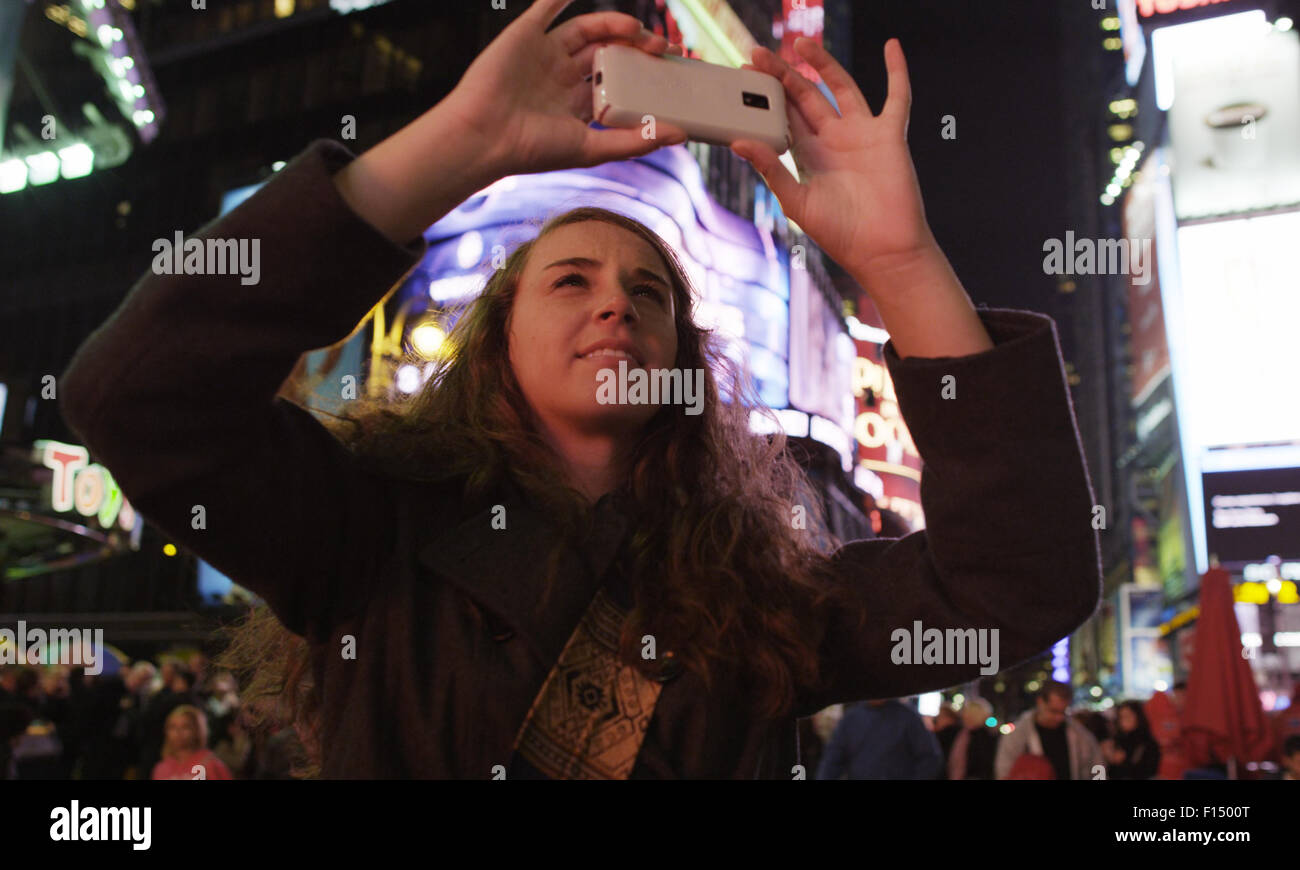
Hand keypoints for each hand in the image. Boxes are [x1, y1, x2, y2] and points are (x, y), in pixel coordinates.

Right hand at [440, 0, 687, 176]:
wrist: (484, 137)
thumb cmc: (533, 150)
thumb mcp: (592, 148)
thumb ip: (636, 140)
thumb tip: (682, 135)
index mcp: (576, 105)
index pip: (617, 83)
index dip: (643, 74)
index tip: (672, 69)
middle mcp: (561, 79)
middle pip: (607, 54)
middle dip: (636, 48)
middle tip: (663, 47)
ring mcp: (543, 56)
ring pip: (586, 31)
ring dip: (614, 25)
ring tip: (637, 28)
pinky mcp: (524, 36)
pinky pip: (545, 9)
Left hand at [731, 38, 935, 279]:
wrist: (882, 251)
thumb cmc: (840, 234)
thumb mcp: (797, 202)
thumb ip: (771, 170)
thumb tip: (739, 142)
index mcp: (808, 156)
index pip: (783, 116)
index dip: (765, 94)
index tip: (745, 72)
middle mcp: (833, 140)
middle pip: (805, 97)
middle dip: (783, 75)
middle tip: (760, 52)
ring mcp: (861, 134)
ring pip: (840, 88)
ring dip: (823, 64)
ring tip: (802, 42)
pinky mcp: (889, 135)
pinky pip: (897, 97)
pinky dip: (897, 71)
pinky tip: (892, 46)